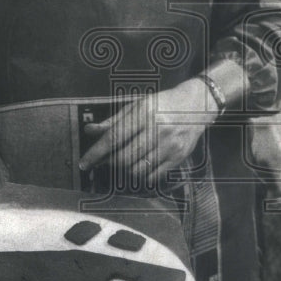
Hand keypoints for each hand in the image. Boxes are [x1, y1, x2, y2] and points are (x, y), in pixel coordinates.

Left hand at [79, 77, 218, 190]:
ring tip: (122, 163)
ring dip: (124, 171)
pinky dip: (141, 176)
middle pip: (124, 158)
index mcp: (144, 113)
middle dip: (109, 164)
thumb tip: (90, 130)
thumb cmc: (162, 104)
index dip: (96, 153)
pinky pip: (153, 176)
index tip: (84, 163)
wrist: (197, 105)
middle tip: (103, 162)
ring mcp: (169, 145)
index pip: (114, 138)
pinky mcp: (178, 157)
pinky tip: (138, 168)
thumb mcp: (137, 105)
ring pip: (137, 170)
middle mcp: (157, 129)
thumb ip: (113, 120)